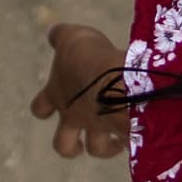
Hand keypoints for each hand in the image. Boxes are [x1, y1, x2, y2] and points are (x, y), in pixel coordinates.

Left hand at [28, 22, 128, 159]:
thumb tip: (54, 32)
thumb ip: (61, 36)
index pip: (40, 108)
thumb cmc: (88, 58)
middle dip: (70, 147)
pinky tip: (141, 131)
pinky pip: (130, 141)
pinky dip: (133, 139)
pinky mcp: (123, 130)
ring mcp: (98, 127)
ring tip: (118, 141)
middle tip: (79, 144)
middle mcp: (75, 116)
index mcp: (58, 95)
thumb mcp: (72, 38)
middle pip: (63, 144)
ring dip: (106, 147)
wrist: (113, 79)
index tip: (48, 110)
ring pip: (97, 148)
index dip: (43, 109)